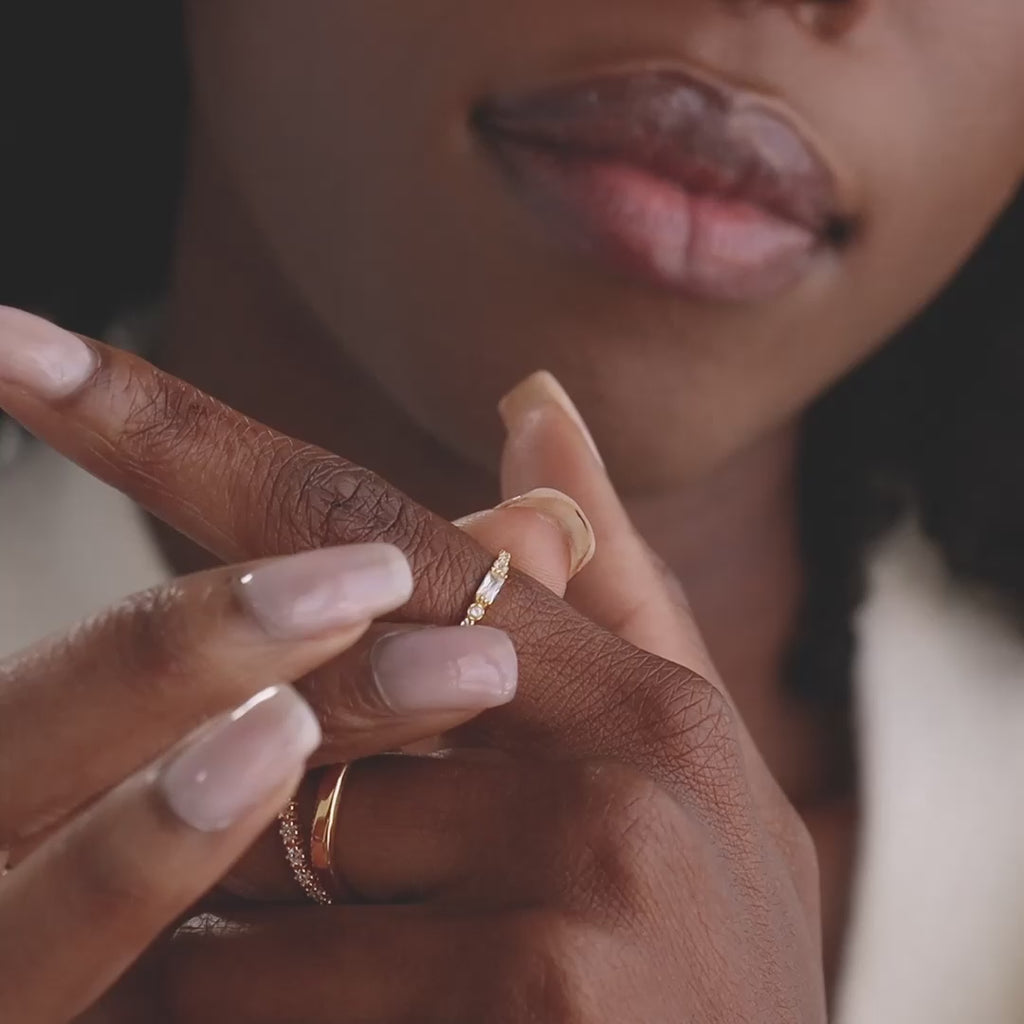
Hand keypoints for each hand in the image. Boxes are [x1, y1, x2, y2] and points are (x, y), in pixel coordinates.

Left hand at [0, 307, 823, 1020]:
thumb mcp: (688, 758)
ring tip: (320, 957)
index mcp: (629, 690)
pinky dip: (246, 1008)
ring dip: (223, 913)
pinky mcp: (538, 1008)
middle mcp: (610, 768)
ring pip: (252, 865)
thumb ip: (609, 580)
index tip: (15, 344)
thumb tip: (536, 404)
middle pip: (288, 706)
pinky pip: (267, 993)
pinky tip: (331, 1012)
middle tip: (240, 833)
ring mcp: (581, 895)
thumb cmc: (712, 949)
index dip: (174, 431)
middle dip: (230, 771)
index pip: (364, 525)